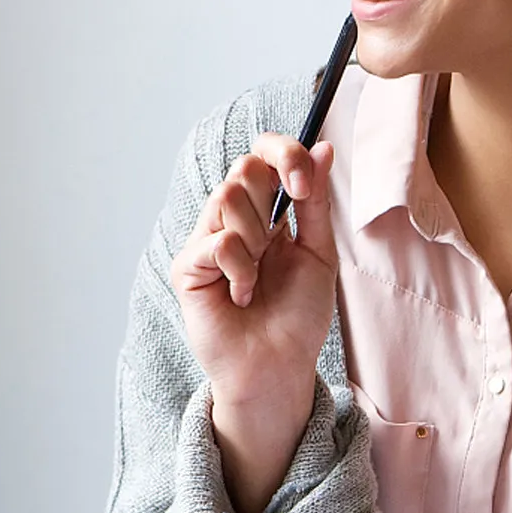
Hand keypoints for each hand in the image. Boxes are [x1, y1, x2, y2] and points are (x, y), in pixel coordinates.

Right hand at [169, 135, 339, 512]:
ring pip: (227, 197)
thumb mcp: (319, 251)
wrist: (280, 365)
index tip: (306, 183)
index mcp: (265, 212)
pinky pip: (216, 241)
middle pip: (243, 168)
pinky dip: (240, 268)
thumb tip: (324, 148)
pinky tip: (243, 295)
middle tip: (284, 237)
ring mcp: (205, 241)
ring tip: (260, 276)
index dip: (283, 153)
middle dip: (274, 194)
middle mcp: (232, 220)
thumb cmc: (298, 314)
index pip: (262, 156)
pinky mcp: (187, 269)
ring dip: (258, 238)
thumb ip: (316, 201)